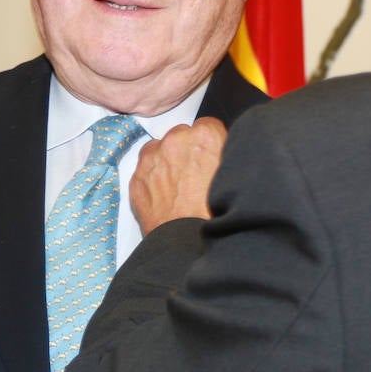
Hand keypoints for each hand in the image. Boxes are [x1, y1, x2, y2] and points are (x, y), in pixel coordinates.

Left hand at [130, 117, 227, 233]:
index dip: (210, 143)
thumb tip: (222, 150)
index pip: (208, 126)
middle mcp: (175, 141)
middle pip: (181, 135)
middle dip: (187, 150)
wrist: (188, 245)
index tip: (211, 155)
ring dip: (167, 160)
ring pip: (159, 149)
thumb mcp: (233, 176)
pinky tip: (165, 195)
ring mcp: (152, 158)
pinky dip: (152, 177)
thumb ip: (226, 154)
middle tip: (196, 174)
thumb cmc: (215, 214)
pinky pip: (145, 169)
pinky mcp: (137, 178)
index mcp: (204, 137)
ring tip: (178, 186)